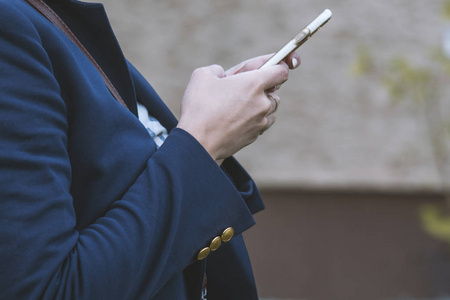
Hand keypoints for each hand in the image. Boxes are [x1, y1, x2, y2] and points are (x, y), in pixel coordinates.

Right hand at [177, 53, 298, 162]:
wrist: (197, 142)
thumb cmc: (199, 108)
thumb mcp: (203, 76)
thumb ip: (219, 70)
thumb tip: (224, 76)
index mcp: (254, 83)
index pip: (281, 71)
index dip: (279, 65)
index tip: (275, 65)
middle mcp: (262, 102)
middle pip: (275, 90)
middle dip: (261, 87)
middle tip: (241, 88)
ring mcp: (260, 121)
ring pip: (270, 108)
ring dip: (260, 104)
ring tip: (238, 105)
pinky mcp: (255, 135)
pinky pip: (262, 123)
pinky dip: (255, 119)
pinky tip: (238, 118)